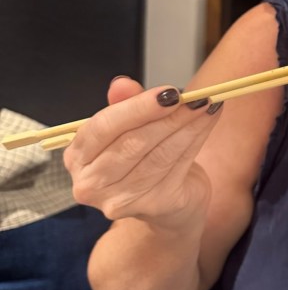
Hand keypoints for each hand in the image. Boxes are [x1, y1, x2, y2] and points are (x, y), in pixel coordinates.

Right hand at [63, 75, 222, 228]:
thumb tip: (121, 84)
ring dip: (187, 126)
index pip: (102, 128)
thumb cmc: (143, 157)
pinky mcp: (153, 206)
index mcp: (78, 156)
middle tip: (194, 96)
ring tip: (205, 104)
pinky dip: (196, 139)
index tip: (169, 92)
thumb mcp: (130, 126)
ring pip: (159, 155)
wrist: (168, 201)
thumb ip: (124, 104)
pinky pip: (178, 166)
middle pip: (132, 144)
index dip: (137, 108)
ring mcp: (121, 200)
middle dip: (168, 116)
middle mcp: (91, 183)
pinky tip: (208, 121)